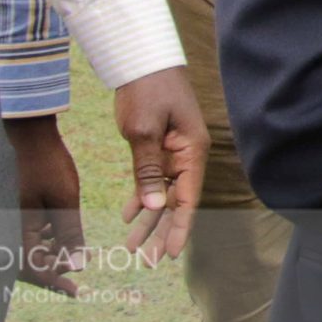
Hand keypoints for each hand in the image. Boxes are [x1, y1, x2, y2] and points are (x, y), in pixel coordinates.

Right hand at [3, 115, 83, 295]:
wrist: (28, 134)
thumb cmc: (47, 165)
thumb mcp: (65, 201)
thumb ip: (69, 234)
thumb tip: (78, 266)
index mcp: (16, 230)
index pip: (33, 269)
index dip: (55, 282)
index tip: (77, 291)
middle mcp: (5, 228)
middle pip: (25, 264)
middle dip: (52, 269)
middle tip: (77, 266)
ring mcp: (6, 218)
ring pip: (24, 248)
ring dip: (47, 253)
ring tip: (73, 250)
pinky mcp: (10, 209)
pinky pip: (21, 233)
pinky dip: (41, 238)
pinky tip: (59, 232)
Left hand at [111, 66, 207, 263]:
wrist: (142, 61)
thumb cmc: (148, 91)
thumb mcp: (144, 132)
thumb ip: (148, 171)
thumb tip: (154, 209)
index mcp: (192, 153)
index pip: (188, 200)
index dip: (180, 229)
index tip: (169, 255)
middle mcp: (187, 156)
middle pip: (177, 202)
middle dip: (162, 232)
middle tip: (146, 261)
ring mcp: (173, 152)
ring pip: (162, 194)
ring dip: (148, 219)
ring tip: (132, 245)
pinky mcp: (158, 147)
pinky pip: (151, 179)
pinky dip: (141, 196)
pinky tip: (129, 215)